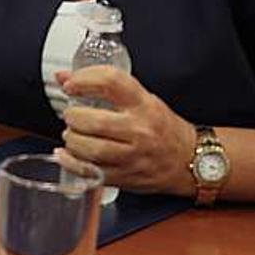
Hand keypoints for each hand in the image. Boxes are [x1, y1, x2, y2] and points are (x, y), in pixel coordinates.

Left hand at [57, 66, 196, 195]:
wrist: (190, 161)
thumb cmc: (164, 128)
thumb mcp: (143, 100)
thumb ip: (107, 89)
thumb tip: (63, 77)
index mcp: (144, 105)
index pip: (111, 82)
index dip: (83, 80)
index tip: (69, 84)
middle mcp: (140, 130)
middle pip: (94, 120)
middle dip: (73, 116)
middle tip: (71, 115)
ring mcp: (133, 157)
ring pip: (90, 149)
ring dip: (72, 140)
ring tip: (72, 134)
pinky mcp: (125, 178)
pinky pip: (90, 172)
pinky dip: (71, 163)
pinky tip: (66, 155)